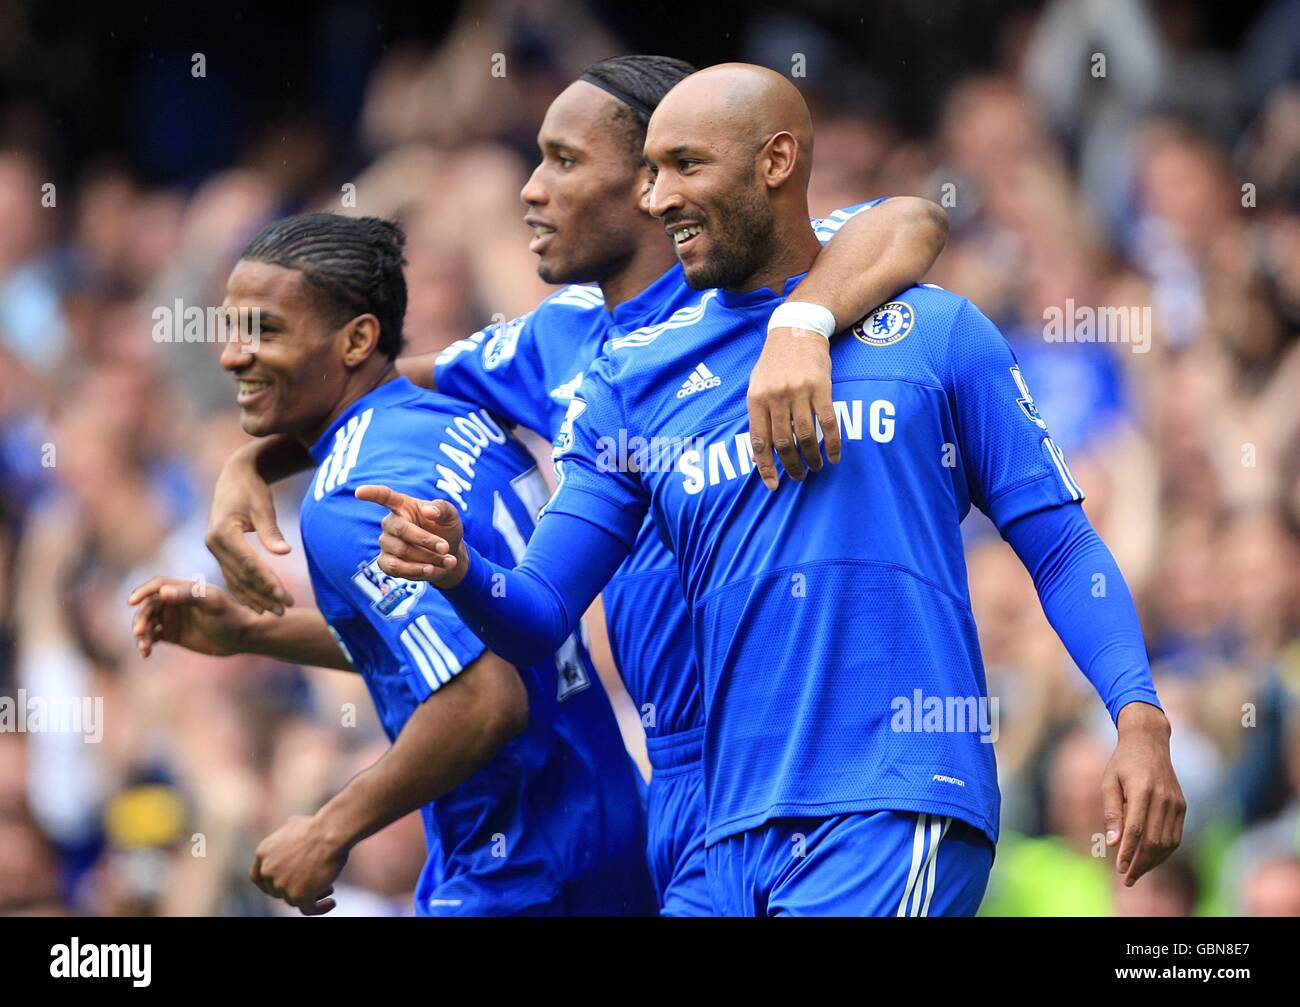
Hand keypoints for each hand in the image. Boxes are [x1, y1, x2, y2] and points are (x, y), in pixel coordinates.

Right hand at [127, 577, 252, 657]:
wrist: (243, 637)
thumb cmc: (231, 615)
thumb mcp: (212, 603)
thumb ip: (189, 596)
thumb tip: (162, 592)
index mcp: (185, 589)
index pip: (157, 586)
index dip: (142, 591)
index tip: (131, 602)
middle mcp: (176, 602)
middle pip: (148, 607)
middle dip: (141, 618)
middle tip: (140, 632)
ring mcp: (173, 618)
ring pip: (148, 623)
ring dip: (142, 633)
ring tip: (144, 647)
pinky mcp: (173, 634)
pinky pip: (153, 637)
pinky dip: (146, 643)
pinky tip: (146, 653)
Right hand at [205, 445, 294, 614]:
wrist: (234, 477)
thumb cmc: (252, 489)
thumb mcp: (263, 507)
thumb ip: (271, 531)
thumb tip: (285, 553)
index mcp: (223, 532)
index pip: (248, 564)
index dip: (267, 582)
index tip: (284, 596)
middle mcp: (214, 543)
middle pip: (241, 576)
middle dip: (263, 595)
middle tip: (285, 610)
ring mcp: (214, 549)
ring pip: (235, 579)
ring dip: (255, 597)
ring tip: (275, 612)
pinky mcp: (219, 551)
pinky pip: (231, 575)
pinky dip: (244, 591)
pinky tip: (258, 604)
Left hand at [250, 814, 345, 915]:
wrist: (330, 832)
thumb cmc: (318, 826)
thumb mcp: (293, 824)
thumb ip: (285, 836)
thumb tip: (290, 833)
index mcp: (263, 853)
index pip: (258, 877)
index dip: (269, 883)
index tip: (283, 884)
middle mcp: (268, 871)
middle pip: (276, 890)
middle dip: (294, 888)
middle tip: (314, 883)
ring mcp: (281, 885)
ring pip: (293, 900)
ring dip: (310, 896)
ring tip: (329, 888)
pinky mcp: (298, 896)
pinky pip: (309, 910)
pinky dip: (320, 908)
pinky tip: (331, 903)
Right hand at [355, 485, 467, 587]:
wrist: (448, 555)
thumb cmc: (445, 529)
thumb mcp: (450, 516)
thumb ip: (442, 510)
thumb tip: (428, 511)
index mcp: (403, 505)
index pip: (384, 496)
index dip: (372, 493)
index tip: (359, 492)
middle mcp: (390, 523)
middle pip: (402, 529)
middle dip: (426, 540)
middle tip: (445, 548)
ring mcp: (386, 543)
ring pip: (402, 551)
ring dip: (428, 558)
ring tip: (448, 561)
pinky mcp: (386, 563)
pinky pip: (396, 568)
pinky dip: (417, 571)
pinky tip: (432, 570)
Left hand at [746, 326, 838, 490]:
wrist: (796, 329)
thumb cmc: (774, 361)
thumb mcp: (756, 384)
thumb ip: (758, 414)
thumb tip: (760, 451)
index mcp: (756, 399)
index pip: (759, 441)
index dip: (765, 466)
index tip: (773, 484)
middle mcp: (776, 398)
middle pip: (783, 443)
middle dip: (791, 466)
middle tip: (798, 477)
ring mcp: (799, 393)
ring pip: (804, 436)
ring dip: (811, 457)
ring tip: (815, 468)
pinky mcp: (821, 388)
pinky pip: (828, 423)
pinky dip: (831, 444)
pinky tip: (833, 456)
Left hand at [1103, 703, 1185, 886]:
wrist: (1149, 741)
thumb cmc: (1122, 762)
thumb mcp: (1109, 782)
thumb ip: (1112, 812)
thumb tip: (1112, 842)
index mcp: (1142, 790)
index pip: (1136, 830)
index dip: (1128, 852)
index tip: (1119, 869)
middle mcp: (1163, 798)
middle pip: (1154, 841)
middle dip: (1140, 864)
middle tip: (1127, 879)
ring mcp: (1176, 803)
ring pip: (1167, 843)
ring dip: (1153, 862)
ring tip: (1136, 872)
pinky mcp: (1182, 806)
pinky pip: (1175, 836)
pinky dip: (1164, 852)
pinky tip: (1150, 859)